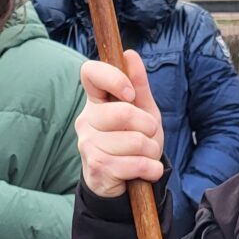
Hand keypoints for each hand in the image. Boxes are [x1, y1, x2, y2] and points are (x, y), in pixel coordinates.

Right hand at [76, 52, 165, 197]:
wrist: (123, 183)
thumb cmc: (133, 141)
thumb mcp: (143, 112)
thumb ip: (139, 85)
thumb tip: (130, 54)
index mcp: (96, 100)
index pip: (90, 72)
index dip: (113, 78)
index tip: (130, 94)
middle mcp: (86, 119)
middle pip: (123, 113)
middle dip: (148, 127)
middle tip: (148, 135)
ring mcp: (88, 144)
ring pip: (135, 141)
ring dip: (152, 152)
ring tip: (145, 156)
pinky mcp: (97, 167)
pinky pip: (136, 163)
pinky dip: (152, 169)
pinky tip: (147, 171)